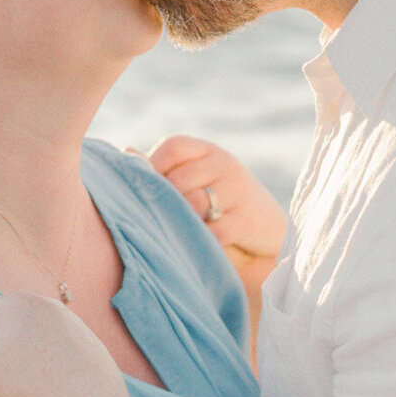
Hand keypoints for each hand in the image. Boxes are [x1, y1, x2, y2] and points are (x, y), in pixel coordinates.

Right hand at [0, 293, 134, 396]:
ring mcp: (74, 323)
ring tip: (23, 395)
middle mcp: (48, 304)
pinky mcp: (93, 344)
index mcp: (16, 304)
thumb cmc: (28, 394)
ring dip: (21, 362)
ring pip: (31, 342)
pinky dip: (49, 369)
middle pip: (4, 330)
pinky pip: (58, 353)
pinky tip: (49, 394)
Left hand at [144, 137, 287, 264]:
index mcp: (208, 151)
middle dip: (165, 203)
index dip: (153, 167)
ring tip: (172, 236)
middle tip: (156, 222)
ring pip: (194, 204)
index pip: (174, 147)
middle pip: (179, 179)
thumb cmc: (220, 208)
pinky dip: (198, 241)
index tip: (144, 192)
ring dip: (179, 223)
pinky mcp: (248, 220)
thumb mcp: (195, 182)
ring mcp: (238, 190)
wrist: (269, 234)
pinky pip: (214, 231)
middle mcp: (225, 164)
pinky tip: (191, 249)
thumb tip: (126, 152)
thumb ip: (163, 170)